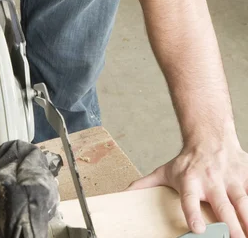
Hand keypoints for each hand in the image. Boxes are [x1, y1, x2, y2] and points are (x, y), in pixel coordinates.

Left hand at [127, 141, 247, 237]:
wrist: (210, 135)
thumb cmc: (188, 159)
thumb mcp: (166, 170)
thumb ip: (147, 183)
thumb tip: (126, 192)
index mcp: (190, 181)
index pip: (190, 199)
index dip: (192, 213)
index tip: (197, 229)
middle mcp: (212, 181)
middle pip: (223, 206)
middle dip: (230, 226)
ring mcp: (231, 179)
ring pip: (244, 202)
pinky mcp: (246, 176)